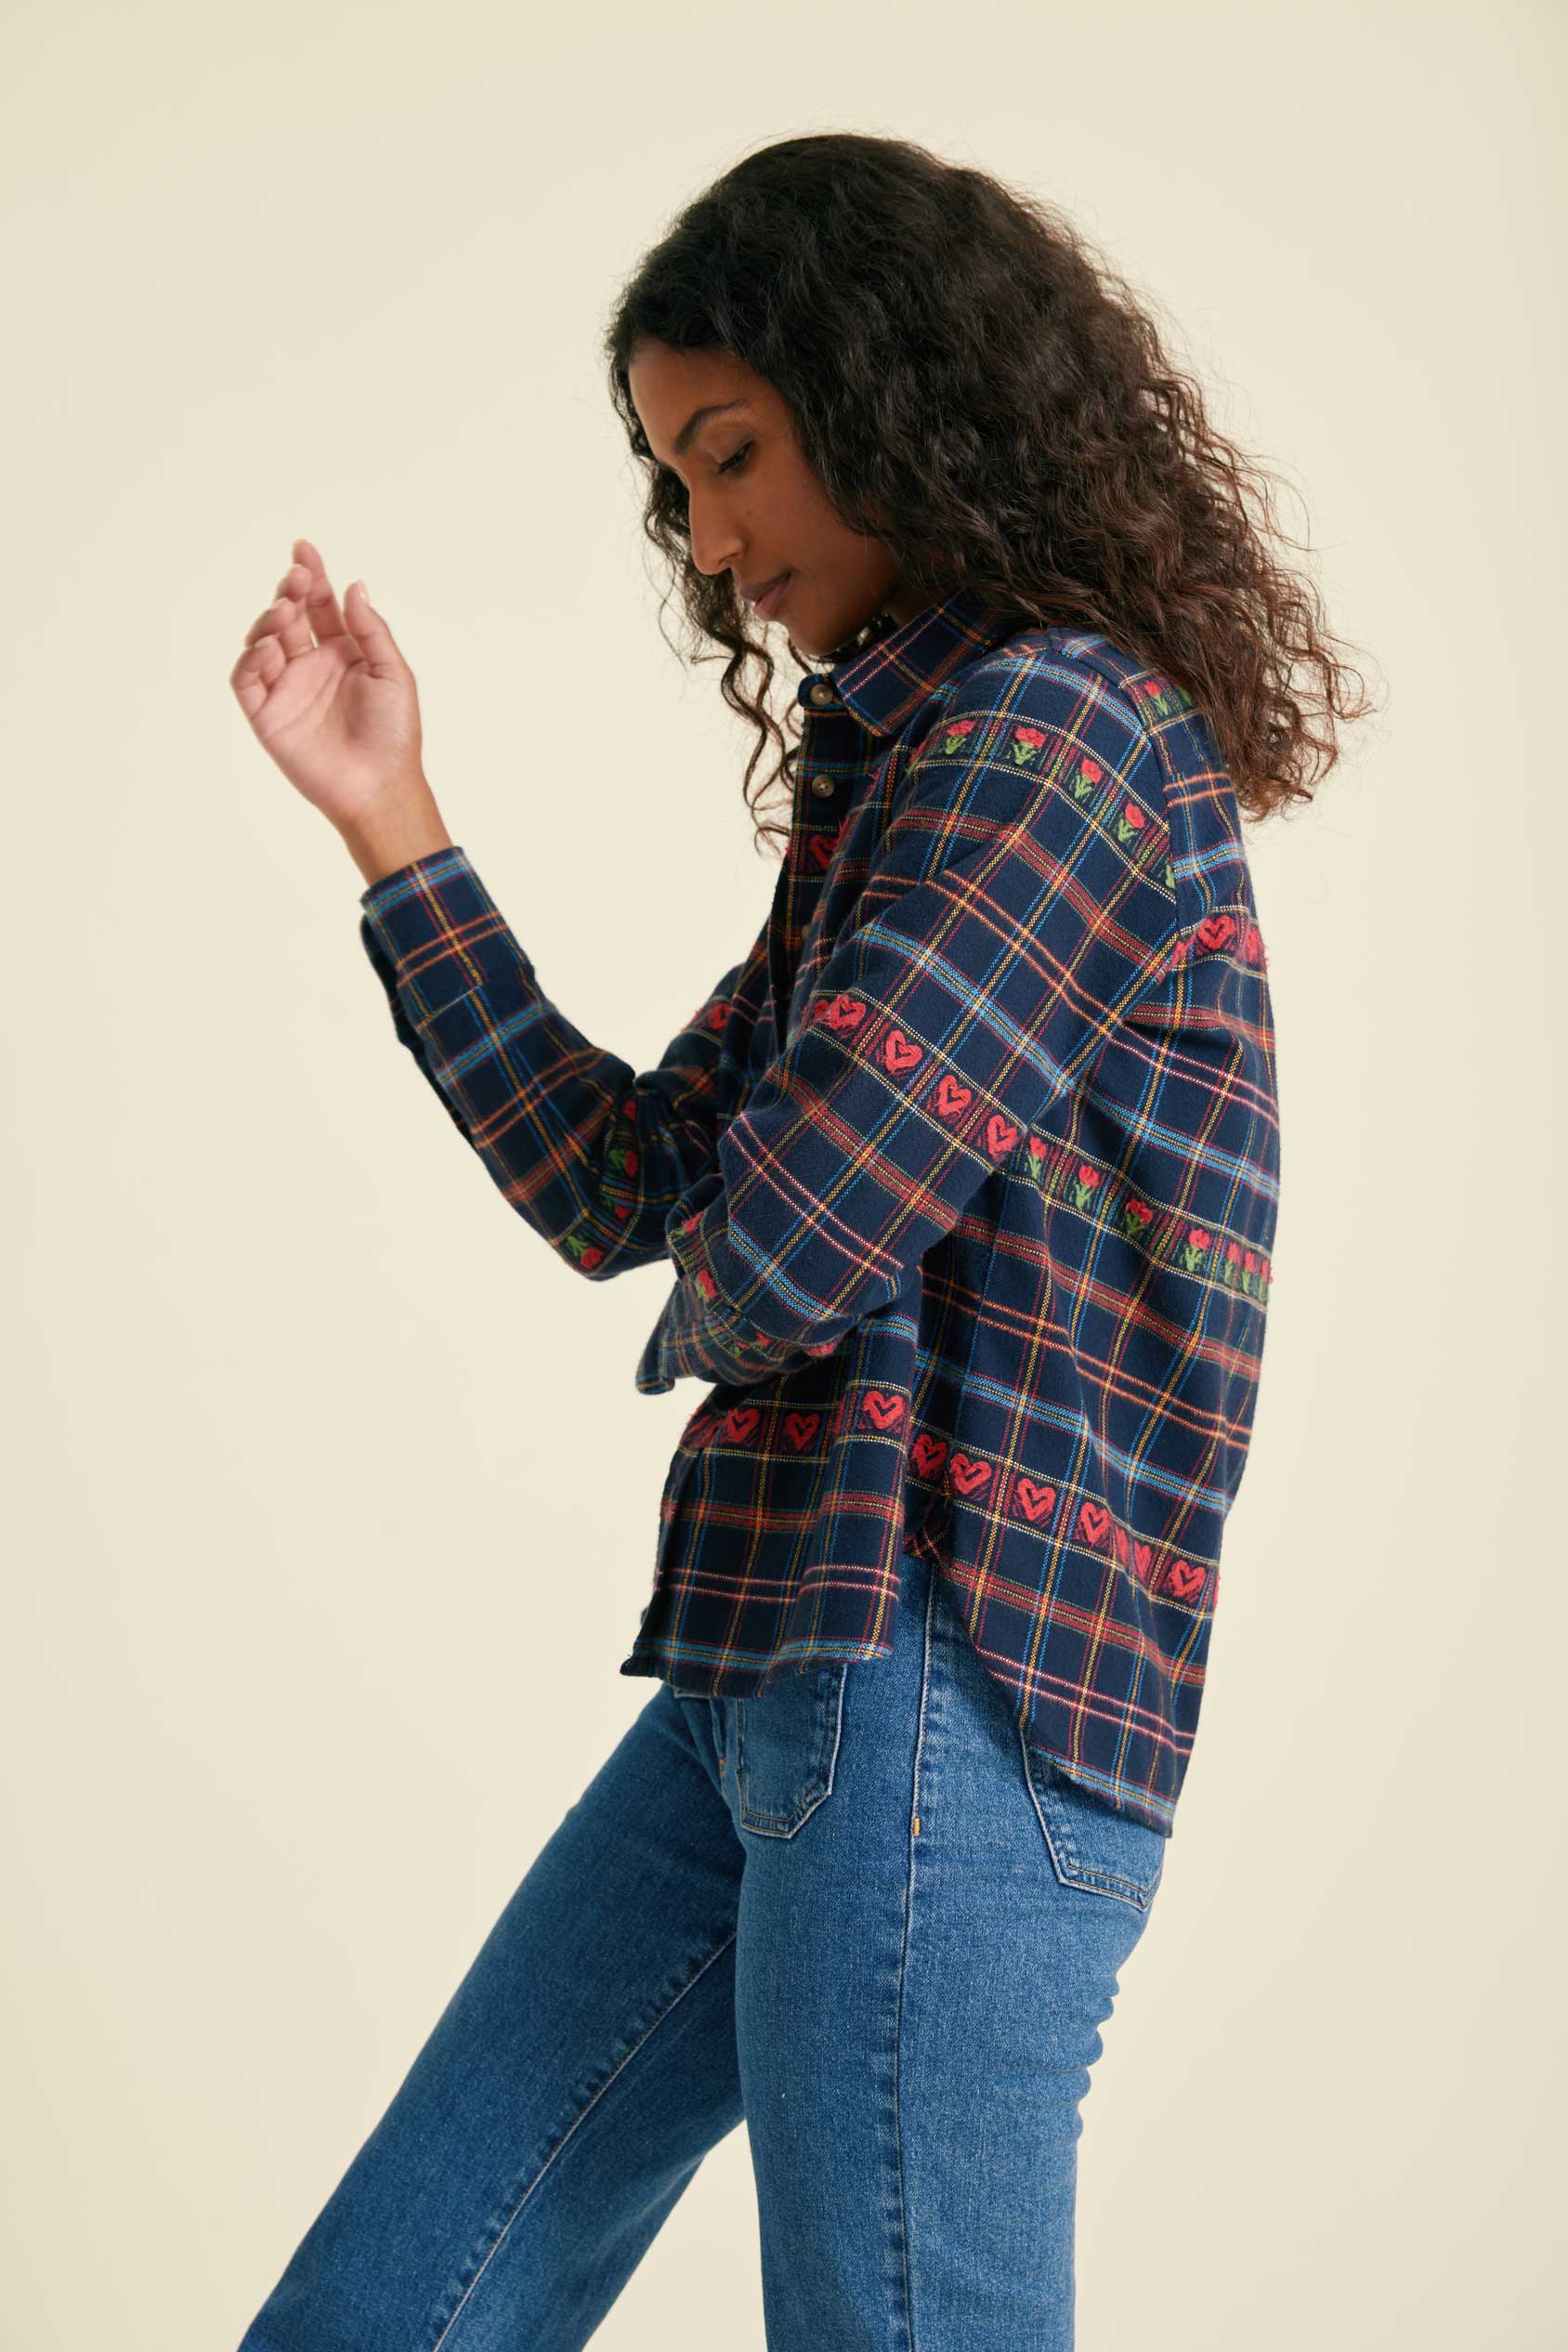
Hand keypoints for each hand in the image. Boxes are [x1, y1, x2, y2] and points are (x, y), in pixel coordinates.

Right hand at [228, 538, 431, 836]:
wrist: (380, 786)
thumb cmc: (395, 733)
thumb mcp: (392, 673)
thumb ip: (370, 630)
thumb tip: (353, 586)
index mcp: (343, 653)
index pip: (320, 606)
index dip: (311, 576)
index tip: (304, 548)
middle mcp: (311, 667)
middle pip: (289, 617)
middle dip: (288, 591)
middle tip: (295, 578)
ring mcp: (287, 689)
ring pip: (263, 641)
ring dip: (270, 620)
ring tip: (286, 612)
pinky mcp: (267, 716)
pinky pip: (246, 679)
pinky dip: (252, 659)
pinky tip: (272, 649)